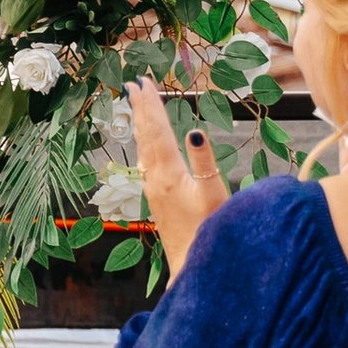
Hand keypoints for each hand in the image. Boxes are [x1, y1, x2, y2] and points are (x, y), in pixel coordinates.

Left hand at [128, 78, 229, 278]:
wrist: (192, 265)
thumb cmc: (209, 231)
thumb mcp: (213, 194)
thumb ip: (204, 162)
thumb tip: (195, 131)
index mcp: (168, 172)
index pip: (157, 130)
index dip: (152, 105)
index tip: (144, 81)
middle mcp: (154, 177)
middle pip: (146, 134)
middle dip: (141, 107)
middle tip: (133, 82)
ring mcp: (153, 188)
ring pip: (144, 146)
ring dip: (141, 122)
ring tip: (137, 103)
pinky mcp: (156, 198)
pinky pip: (147, 159)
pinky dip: (146, 141)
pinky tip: (146, 143)